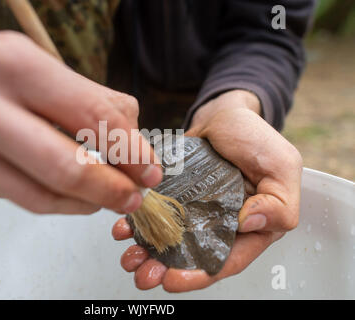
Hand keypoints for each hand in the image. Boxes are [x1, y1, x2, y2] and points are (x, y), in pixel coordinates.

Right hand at [0, 21, 161, 213]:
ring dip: (87, 203)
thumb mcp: (47, 66)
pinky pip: (22, 200)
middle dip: (110, 189)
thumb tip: (137, 147)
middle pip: (62, 167)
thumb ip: (98, 102)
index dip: (129, 150)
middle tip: (134, 196)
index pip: (89, 114)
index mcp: (12, 65)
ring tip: (110, 198)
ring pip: (41, 196)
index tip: (149, 169)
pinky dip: (59, 203)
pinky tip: (76, 197)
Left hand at [112, 90, 301, 291]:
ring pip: (169, 241)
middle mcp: (219, 225)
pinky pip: (155, 214)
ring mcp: (194, 212)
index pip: (226, 261)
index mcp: (250, 228)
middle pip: (192, 258)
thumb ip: (279, 203)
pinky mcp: (174, 197)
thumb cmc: (255, 137)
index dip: (200, 275)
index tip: (172, 279)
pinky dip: (138, 224)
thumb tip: (250, 224)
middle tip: (142, 275)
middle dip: (165, 269)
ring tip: (128, 257)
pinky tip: (124, 227)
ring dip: (147, 252)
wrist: (224, 114)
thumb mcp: (281, 167)